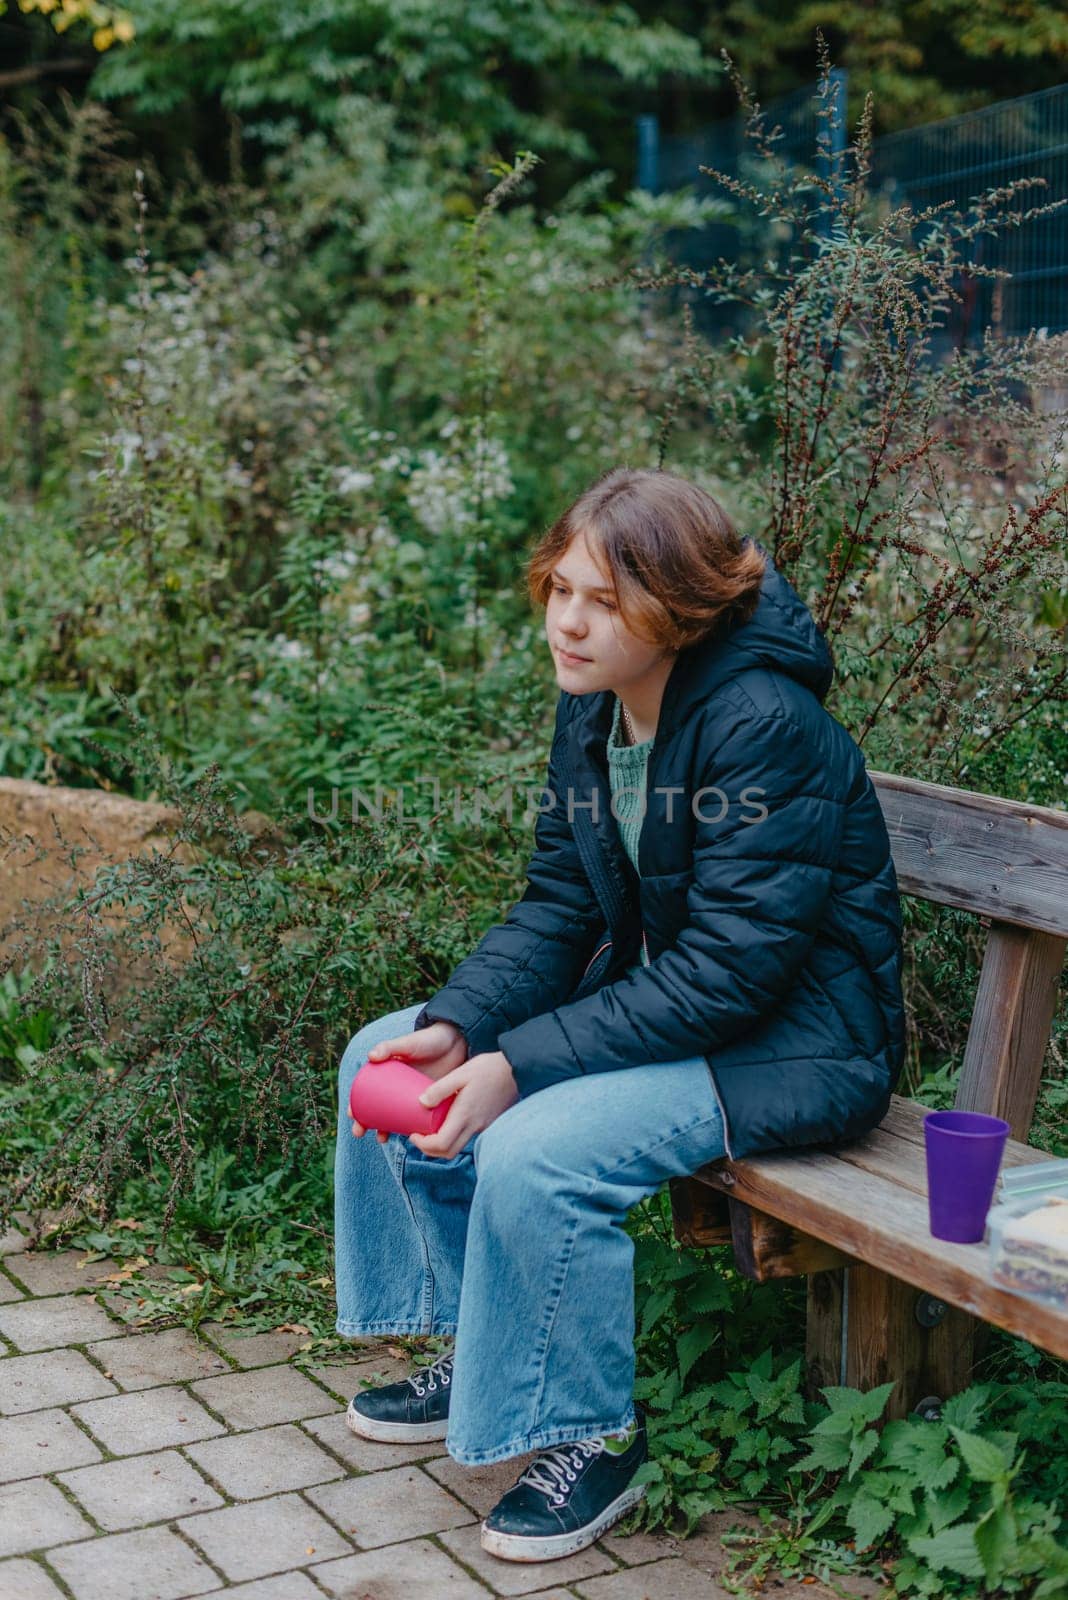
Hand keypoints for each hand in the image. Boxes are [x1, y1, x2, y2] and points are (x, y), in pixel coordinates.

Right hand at [351, 1019, 467, 1142]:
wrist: (457, 1043)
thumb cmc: (429, 1040)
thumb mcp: (408, 1043)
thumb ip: (390, 1046)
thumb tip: (370, 1056)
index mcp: (388, 1074)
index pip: (367, 1092)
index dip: (356, 1105)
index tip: (351, 1115)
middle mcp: (398, 1088)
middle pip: (377, 1109)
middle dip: (366, 1123)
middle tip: (360, 1133)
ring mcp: (413, 1097)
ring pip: (395, 1118)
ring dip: (385, 1130)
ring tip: (381, 1139)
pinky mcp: (430, 1103)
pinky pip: (416, 1120)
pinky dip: (409, 1130)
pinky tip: (406, 1139)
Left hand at [408, 1050, 519, 1159]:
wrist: (517, 1069)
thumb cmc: (489, 1069)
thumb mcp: (460, 1073)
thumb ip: (440, 1089)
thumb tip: (421, 1102)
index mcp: (465, 1115)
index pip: (441, 1144)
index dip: (423, 1145)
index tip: (413, 1134)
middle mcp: (474, 1125)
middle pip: (448, 1152)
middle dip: (429, 1150)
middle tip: (419, 1136)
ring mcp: (483, 1126)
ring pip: (458, 1147)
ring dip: (441, 1144)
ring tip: (431, 1129)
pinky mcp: (488, 1122)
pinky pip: (467, 1136)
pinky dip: (454, 1136)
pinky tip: (449, 1120)